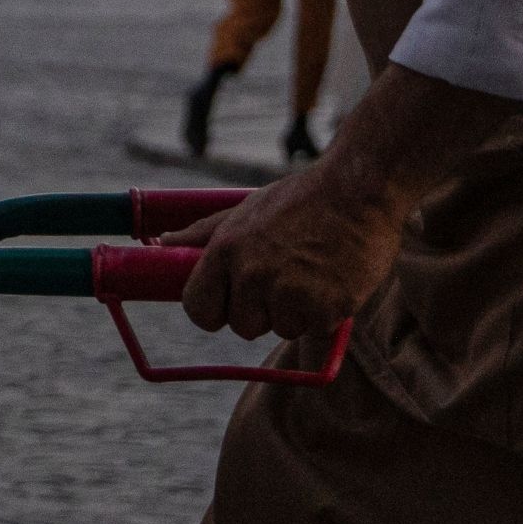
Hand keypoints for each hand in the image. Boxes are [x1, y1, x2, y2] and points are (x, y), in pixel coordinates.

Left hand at [165, 163, 406, 342]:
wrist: (360, 190)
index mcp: (226, 249)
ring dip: (295, 312)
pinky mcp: (324, 311)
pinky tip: (331, 281)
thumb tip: (162, 244)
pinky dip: (322, 316)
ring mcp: (288, 294)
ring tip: (311, 272)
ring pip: (280, 329)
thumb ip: (204, 233)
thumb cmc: (301, 198)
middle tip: (285, 276)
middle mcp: (252, 275)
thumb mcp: (247, 208)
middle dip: (260, 310)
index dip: (214, 309)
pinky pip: (313, 333)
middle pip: (241, 326)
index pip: (198, 308)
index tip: (231, 301)